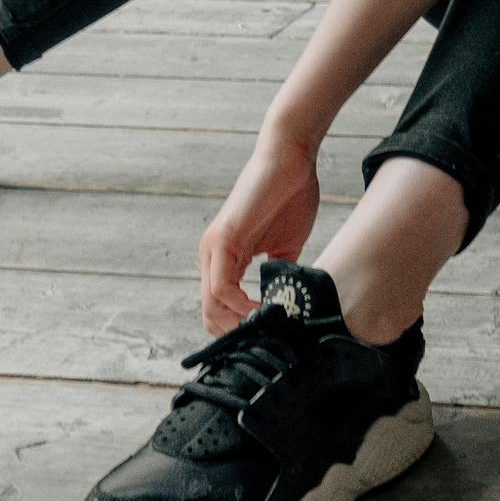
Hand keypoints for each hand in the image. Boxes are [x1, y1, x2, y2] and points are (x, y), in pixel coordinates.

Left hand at [197, 128, 323, 334]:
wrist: (290, 159)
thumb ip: (279, 274)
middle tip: (268, 341)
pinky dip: (241, 305)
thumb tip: (287, 305)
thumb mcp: (285, 246)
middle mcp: (211, 255)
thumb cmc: (290, 195)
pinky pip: (221, 287)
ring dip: (240, 323)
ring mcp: (213, 247)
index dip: (240, 328)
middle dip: (238, 333)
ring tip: (270, 328)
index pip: (218, 308)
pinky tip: (264, 309)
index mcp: (224, 258)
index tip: (267, 337)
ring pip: (211, 305)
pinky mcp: (223, 239)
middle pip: (209, 314)